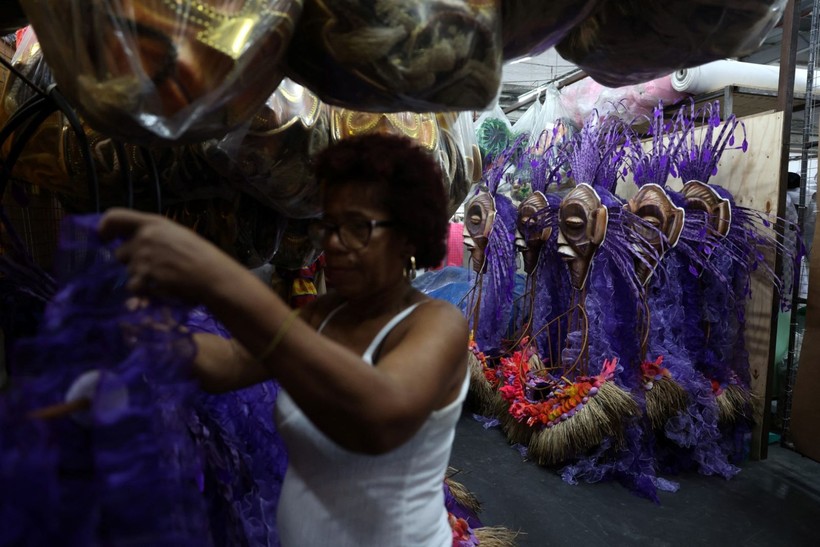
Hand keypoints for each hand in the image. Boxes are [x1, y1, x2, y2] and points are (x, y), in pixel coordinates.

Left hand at [99, 208, 246, 303]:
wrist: (212, 276)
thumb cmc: (202, 256)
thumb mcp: (177, 235)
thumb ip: (154, 235)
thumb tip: (132, 241)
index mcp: (153, 223)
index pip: (114, 217)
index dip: (104, 228)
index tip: (104, 238)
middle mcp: (144, 237)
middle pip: (120, 253)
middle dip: (131, 263)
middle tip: (152, 269)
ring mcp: (143, 258)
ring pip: (128, 272)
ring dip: (140, 278)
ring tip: (162, 280)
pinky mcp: (145, 277)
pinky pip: (133, 287)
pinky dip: (144, 292)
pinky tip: (161, 289)